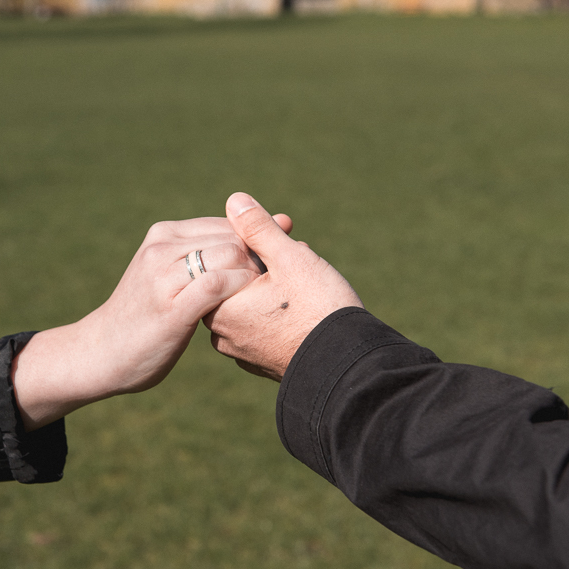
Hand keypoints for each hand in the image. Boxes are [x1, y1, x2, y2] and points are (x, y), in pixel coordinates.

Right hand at [12, 214, 290, 429]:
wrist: (100, 353)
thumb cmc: (144, 317)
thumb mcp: (168, 277)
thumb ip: (202, 258)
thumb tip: (249, 239)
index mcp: (164, 235)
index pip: (226, 224)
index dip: (258, 238)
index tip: (281, 253)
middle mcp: (162, 247)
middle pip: (232, 237)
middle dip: (262, 255)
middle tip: (280, 280)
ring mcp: (164, 275)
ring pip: (229, 256)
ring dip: (255, 274)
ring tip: (267, 295)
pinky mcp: (172, 307)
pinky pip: (219, 285)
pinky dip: (242, 290)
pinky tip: (251, 306)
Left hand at [205, 193, 363, 381]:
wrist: (349, 367)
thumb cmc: (319, 310)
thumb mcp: (289, 258)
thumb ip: (258, 229)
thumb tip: (234, 201)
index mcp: (219, 309)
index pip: (224, 262)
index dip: (256, 244)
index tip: (286, 240)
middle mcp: (223, 335)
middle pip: (238, 283)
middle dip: (267, 265)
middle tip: (300, 257)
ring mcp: (243, 353)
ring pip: (251, 305)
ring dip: (274, 287)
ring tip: (307, 281)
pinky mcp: (262, 364)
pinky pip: (263, 328)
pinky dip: (279, 314)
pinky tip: (306, 307)